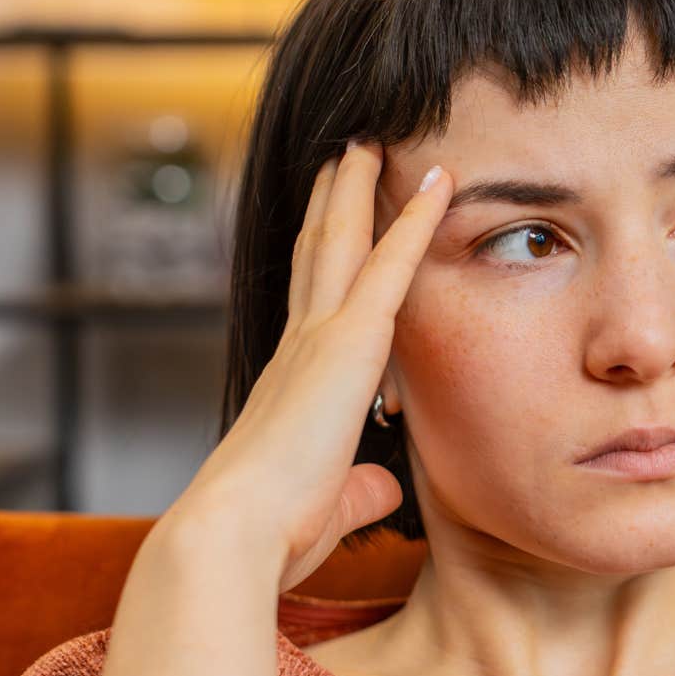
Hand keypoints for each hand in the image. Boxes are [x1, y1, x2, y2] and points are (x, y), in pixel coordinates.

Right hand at [164, 140, 449, 593]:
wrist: (235, 535)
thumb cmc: (273, 535)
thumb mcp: (328, 504)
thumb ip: (358, 489)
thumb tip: (382, 487)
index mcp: (293, 384)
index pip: (314, 306)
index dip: (326, 262)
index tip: (334, 225)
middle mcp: (298, 347)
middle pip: (319, 254)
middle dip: (333, 203)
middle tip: (345, 152)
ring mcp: (319, 339)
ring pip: (344, 242)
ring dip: (360, 189)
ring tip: (372, 141)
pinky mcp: (346, 344)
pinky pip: (392, 266)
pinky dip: (415, 221)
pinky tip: (439, 183)